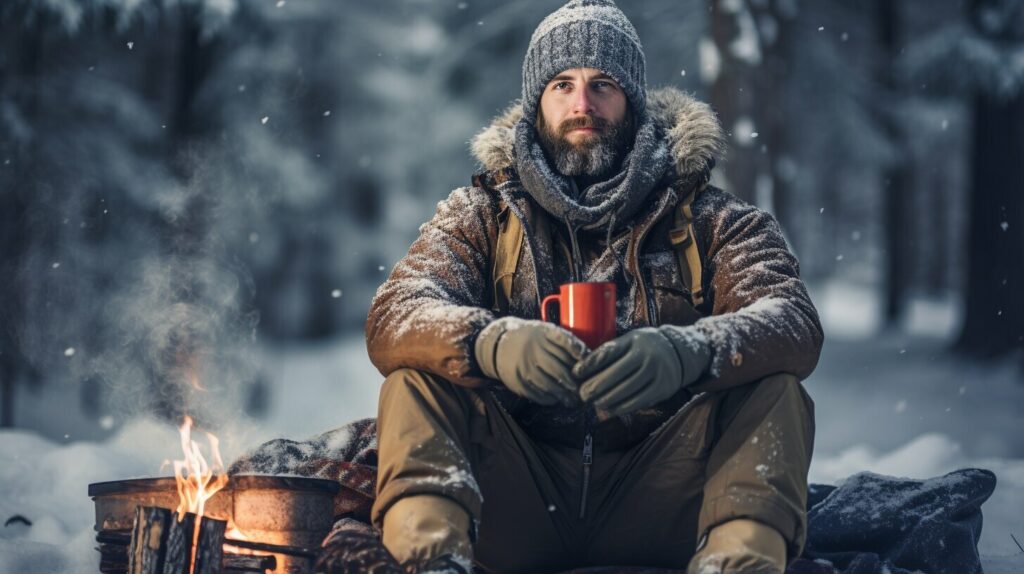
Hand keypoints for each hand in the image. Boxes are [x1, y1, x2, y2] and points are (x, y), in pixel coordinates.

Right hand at [475, 317, 586, 405]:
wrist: (498, 345)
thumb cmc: (530, 339)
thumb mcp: (544, 332)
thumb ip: (562, 342)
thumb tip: (589, 359)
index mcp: (543, 333)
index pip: (565, 341)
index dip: (580, 352)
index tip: (590, 363)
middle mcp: (533, 349)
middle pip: (560, 369)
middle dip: (575, 382)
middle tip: (586, 390)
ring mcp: (524, 366)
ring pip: (550, 385)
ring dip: (565, 395)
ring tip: (574, 399)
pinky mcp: (517, 381)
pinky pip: (538, 394)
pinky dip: (550, 398)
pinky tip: (557, 399)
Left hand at [573, 326, 710, 415]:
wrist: (679, 353)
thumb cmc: (645, 346)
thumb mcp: (630, 340)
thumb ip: (611, 351)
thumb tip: (582, 368)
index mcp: (635, 341)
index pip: (607, 353)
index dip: (589, 365)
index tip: (575, 373)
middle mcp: (647, 356)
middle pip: (615, 376)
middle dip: (595, 387)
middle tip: (582, 394)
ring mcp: (656, 374)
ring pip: (625, 392)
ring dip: (606, 400)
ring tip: (594, 403)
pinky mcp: (662, 390)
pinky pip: (637, 402)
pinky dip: (621, 407)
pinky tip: (610, 409)